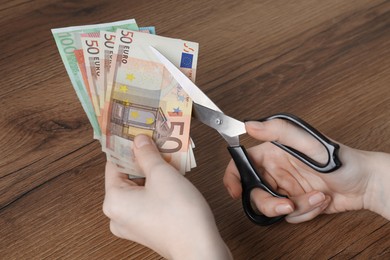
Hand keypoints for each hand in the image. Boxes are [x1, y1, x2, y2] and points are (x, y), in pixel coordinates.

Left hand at [103, 135, 231, 259]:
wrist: (201, 249)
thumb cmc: (180, 216)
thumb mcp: (162, 174)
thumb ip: (147, 154)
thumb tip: (139, 141)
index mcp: (113, 201)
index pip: (113, 164)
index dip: (126, 146)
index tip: (135, 132)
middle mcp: (118, 215)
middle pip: (127, 176)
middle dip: (143, 158)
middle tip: (155, 142)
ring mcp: (133, 223)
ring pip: (139, 187)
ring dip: (153, 171)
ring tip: (168, 156)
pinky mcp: (148, 227)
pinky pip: (148, 199)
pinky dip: (157, 186)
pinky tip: (173, 175)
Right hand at [224, 119, 389, 222]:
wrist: (364, 184)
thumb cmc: (341, 160)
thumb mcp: (309, 143)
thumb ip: (278, 131)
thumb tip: (249, 125)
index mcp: (273, 153)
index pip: (242, 163)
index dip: (233, 177)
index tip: (236, 191)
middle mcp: (276, 171)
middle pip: (254, 192)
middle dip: (270, 203)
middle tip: (287, 204)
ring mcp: (286, 188)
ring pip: (272, 207)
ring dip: (297, 207)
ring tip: (316, 195)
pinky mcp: (296, 203)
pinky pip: (289, 216)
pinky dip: (306, 212)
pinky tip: (320, 200)